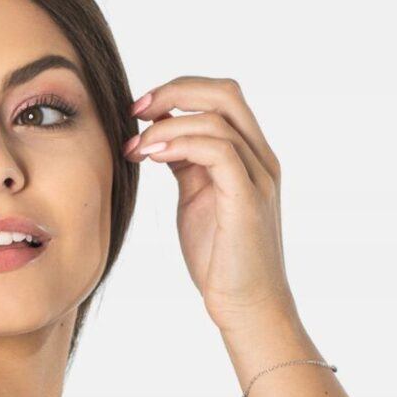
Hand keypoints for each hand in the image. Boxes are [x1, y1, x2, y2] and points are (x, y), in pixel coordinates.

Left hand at [126, 76, 295, 332]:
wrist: (245, 306)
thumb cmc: (219, 259)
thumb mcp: (196, 199)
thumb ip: (186, 163)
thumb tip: (159, 134)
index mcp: (250, 155)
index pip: (221, 97)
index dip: (178, 91)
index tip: (139, 110)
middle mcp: (261, 159)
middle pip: (225, 93)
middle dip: (174, 91)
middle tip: (135, 111)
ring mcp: (258, 178)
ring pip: (217, 120)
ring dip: (167, 127)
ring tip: (135, 148)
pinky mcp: (248, 200)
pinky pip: (219, 152)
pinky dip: (181, 145)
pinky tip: (153, 157)